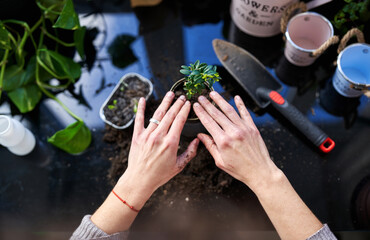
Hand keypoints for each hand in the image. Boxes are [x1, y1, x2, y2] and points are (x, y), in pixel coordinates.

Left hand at [91, 92, 198, 232]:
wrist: (140, 180)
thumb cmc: (160, 175)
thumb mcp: (179, 166)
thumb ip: (190, 152)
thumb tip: (198, 140)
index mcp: (171, 143)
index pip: (179, 121)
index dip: (184, 110)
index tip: (188, 103)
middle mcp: (159, 136)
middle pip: (170, 115)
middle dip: (177, 104)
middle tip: (182, 96)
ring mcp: (147, 135)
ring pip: (157, 114)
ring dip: (165, 103)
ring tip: (170, 94)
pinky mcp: (137, 136)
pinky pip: (139, 119)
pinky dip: (141, 108)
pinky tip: (142, 99)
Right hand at [194, 91, 280, 190]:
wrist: (260, 172)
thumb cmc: (240, 170)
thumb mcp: (220, 161)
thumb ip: (210, 146)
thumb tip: (201, 136)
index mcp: (223, 141)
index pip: (208, 123)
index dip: (201, 113)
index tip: (196, 106)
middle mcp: (233, 132)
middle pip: (217, 114)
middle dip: (207, 104)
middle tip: (201, 97)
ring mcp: (244, 129)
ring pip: (230, 110)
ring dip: (220, 100)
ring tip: (213, 94)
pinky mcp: (252, 128)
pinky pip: (245, 113)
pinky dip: (241, 104)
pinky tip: (236, 98)